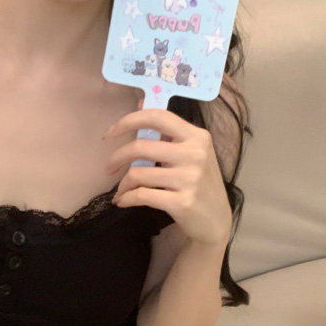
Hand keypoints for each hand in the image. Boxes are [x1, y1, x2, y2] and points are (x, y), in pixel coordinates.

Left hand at [103, 107, 231, 245]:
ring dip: (123, 184)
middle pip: (141, 147)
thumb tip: (140, 103)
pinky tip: (123, 201)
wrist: (216, 221)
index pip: (157, 117)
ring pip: (138, 174)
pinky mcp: (182, 202)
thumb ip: (168, 131)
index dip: (128, 120)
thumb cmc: (199, 183)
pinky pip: (142, 195)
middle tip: (108, 167)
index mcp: (196, 136)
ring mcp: (190, 178)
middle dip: (117, 157)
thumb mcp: (191, 153)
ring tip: (121, 190)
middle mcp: (195, 154)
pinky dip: (126, 198)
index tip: (110, 132)